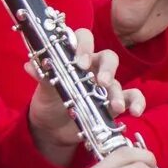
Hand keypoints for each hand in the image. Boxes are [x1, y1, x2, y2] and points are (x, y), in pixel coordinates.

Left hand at [26, 27, 143, 162]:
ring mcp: (106, 85)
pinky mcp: (114, 102)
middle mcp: (94, 68)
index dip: (85, 46)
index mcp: (75, 57)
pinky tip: (134, 112)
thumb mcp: (44, 90)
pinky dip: (137, 102)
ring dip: (118, 93)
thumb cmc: (49, 101)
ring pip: (119, 80)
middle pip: (109, 57)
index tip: (81, 62)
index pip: (84, 39)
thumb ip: (42, 75)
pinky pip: (132, 97)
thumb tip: (30, 64)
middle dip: (108, 68)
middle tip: (101, 82)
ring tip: (114, 107)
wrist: (52, 129)